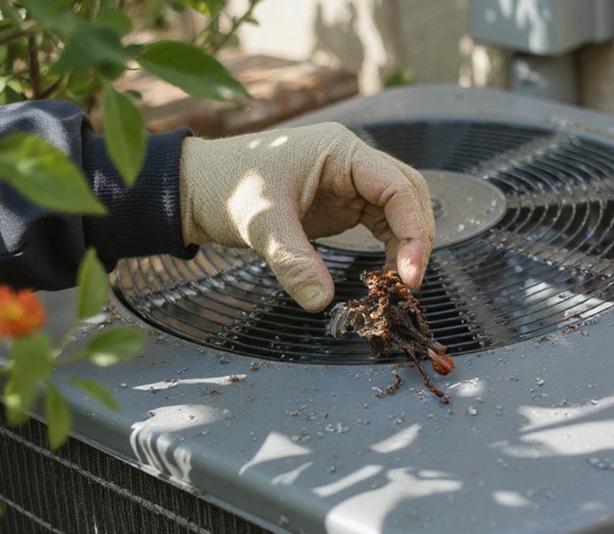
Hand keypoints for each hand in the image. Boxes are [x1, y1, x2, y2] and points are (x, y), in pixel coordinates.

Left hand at [179, 123, 433, 311]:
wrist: (197, 186)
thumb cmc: (227, 188)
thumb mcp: (261, 225)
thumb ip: (294, 262)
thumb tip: (322, 302)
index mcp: (341, 152)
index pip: (397, 187)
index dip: (412, 231)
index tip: (408, 273)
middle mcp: (352, 161)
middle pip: (408, 194)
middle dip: (416, 237)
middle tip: (409, 282)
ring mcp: (349, 180)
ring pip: (398, 209)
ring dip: (406, 243)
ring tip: (400, 282)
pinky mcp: (342, 201)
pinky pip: (379, 220)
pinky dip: (388, 246)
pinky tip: (385, 272)